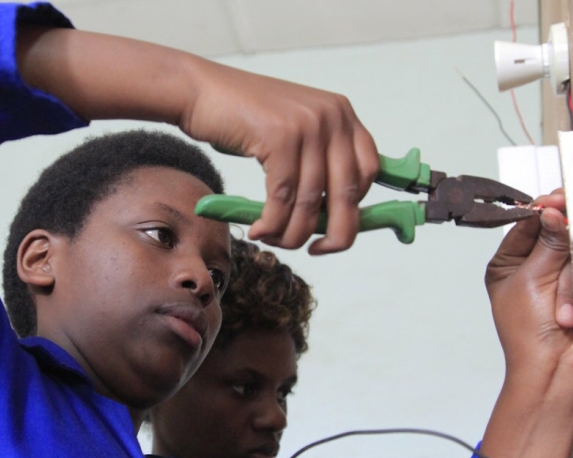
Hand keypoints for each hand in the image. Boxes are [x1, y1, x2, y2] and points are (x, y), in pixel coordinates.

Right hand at [179, 62, 379, 253]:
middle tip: (316, 251)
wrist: (201, 92)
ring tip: (272, 239)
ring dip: (291, 233)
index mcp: (342, 113)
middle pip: (349, 193)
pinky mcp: (280, 138)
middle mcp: (332, 116)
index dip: (356, 208)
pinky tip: (258, 230)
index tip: (334, 231)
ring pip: (311, 203)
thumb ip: (318, 164)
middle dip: (335, 234)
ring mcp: (308, 126)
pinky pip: (282, 199)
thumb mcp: (293, 134)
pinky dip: (271, 223)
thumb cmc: (243, 119)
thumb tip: (334, 219)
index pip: (371, 171)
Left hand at [485, 190, 572, 386]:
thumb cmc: (527, 335)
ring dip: (572, 287)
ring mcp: (559, 279)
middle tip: (565, 266)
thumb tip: (555, 212)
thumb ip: (549, 242)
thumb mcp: (532, 280)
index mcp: (508, 263)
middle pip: (558, 236)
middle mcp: (533, 268)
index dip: (544, 211)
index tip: (560, 200)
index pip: (528, 224)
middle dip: (562, 259)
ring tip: (561, 312)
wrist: (554, 369)